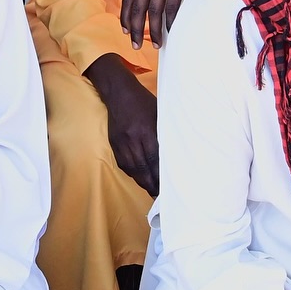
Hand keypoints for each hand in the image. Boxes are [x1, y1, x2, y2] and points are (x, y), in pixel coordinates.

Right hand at [85, 53, 158, 195]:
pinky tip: (140, 177)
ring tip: (153, 190)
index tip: (170, 188)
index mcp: (147, 131)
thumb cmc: (143, 102)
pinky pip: (124, 164)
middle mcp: (133, 139)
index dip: (162, 177)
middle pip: (144, 169)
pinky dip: (133, 174)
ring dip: (144, 182)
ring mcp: (122, 143)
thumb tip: (176, 152)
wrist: (118, 92)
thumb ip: (165, 133)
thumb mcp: (159, 114)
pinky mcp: (114, 144)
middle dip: (153, 185)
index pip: (156, 161)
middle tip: (162, 197)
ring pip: (133, 170)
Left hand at [120, 0, 237, 48]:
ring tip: (156, 44)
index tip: (125, 32)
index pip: (127, 0)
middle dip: (135, 30)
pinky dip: (169, 22)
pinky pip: (171, 8)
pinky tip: (169, 31)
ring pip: (154, 12)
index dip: (125, 18)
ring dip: (153, 31)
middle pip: (137, 9)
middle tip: (136, 45)